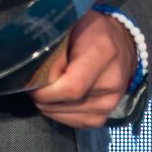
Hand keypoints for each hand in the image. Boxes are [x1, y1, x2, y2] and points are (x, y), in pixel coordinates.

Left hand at [32, 12, 137, 128]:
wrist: (120, 42)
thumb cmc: (90, 30)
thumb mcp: (70, 27)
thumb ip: (54, 50)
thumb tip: (35, 77)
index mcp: (104, 53)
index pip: (72, 87)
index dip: (47, 92)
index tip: (31, 84)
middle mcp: (112, 81)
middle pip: (68, 103)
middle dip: (43, 98)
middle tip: (33, 86)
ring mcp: (112, 101)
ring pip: (70, 116)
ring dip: (50, 107)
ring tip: (45, 91)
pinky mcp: (107, 114)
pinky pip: (77, 123)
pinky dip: (61, 115)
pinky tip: (56, 102)